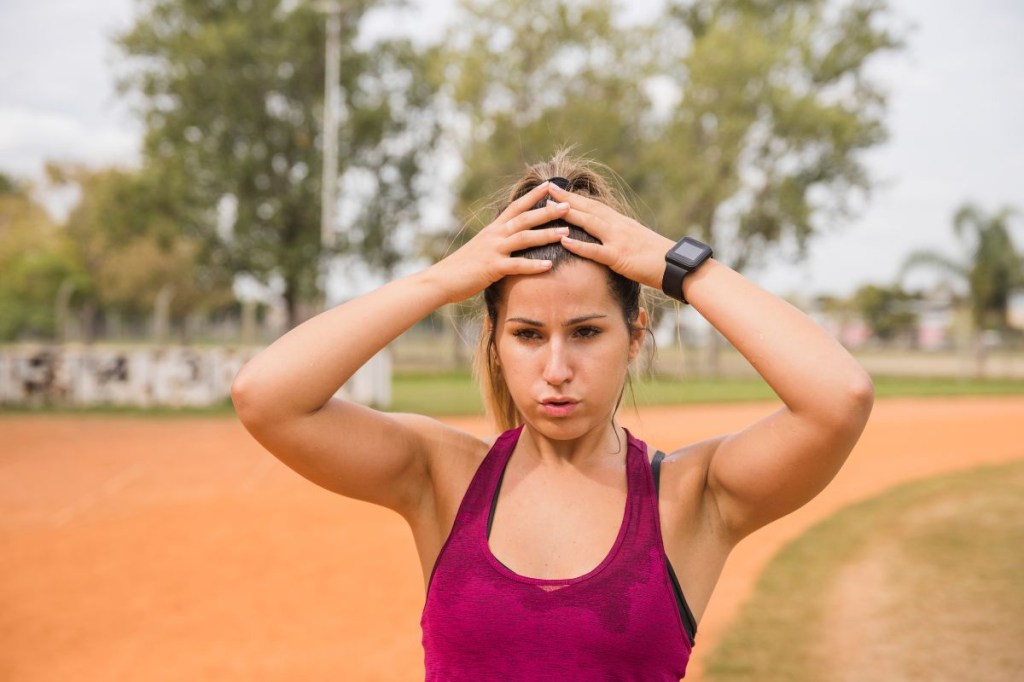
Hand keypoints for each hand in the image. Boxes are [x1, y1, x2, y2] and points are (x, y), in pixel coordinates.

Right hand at [432, 182, 571, 303]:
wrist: (442, 279)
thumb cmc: (463, 266)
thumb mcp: (482, 248)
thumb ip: (498, 241)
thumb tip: (511, 238)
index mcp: (493, 229)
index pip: (516, 207)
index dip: (533, 196)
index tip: (550, 185)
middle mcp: (494, 235)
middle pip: (524, 218)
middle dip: (547, 211)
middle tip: (568, 205)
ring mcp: (493, 250)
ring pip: (524, 238)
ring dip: (546, 234)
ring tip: (566, 232)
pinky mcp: (492, 267)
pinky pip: (516, 265)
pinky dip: (533, 265)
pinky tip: (549, 265)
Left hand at [546, 183, 673, 289]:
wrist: (677, 265)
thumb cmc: (658, 258)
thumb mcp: (636, 242)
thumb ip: (620, 238)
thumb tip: (607, 240)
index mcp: (621, 223)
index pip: (595, 206)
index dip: (576, 197)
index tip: (559, 189)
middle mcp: (618, 226)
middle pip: (589, 208)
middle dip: (566, 198)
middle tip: (546, 188)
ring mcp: (618, 239)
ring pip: (589, 223)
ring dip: (568, 214)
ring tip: (548, 207)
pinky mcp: (619, 257)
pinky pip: (595, 250)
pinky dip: (579, 245)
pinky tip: (563, 240)